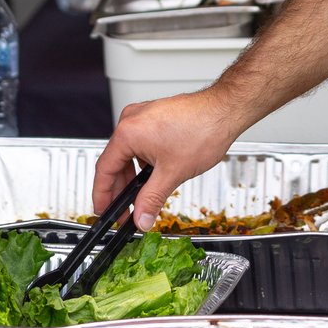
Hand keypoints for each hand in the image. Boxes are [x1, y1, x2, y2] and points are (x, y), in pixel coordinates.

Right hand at [92, 90, 245, 229]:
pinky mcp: (155, 116)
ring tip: (141, 197)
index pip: (104, 170)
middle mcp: (131, 120)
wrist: (225, 110)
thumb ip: (151, 199)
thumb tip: (141, 218)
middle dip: (120, 190)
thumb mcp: (172, 173)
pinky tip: (153, 176)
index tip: (103, 211)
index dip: (102, 195)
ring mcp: (143, 116)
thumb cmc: (203, 129)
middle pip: (115, 162)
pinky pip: (141, 143)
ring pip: (129, 153)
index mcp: (128, 132)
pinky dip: (143, 162)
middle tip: (125, 212)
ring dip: (133, 176)